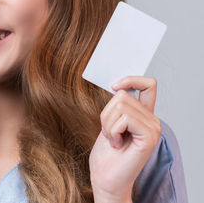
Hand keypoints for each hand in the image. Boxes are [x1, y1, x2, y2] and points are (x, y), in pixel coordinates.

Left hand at [89, 76, 161, 202]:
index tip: (115, 86)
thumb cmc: (106, 156)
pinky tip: (116, 144)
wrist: (106, 179)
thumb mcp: (109, 124)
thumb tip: (117, 87)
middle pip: (123, 95)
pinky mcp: (149, 136)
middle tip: (109, 133)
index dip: (131, 79)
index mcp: (143, 116)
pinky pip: (124, 118)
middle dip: (106, 114)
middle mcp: (152, 120)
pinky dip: (112, 130)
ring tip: (113, 140)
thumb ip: (117, 107)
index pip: (148, 85)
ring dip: (107, 124)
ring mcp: (153, 128)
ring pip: (120, 105)